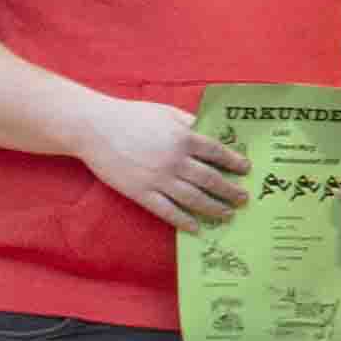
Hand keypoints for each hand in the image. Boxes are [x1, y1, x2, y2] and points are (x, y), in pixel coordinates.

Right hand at [89, 95, 248, 228]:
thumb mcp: (166, 112)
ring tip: (228, 214)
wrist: (94, 128)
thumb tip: (211, 132)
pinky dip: (183, 220)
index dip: (234, 162)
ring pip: (193, 198)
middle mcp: (175, 160)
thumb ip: (190, 123)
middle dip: (230, 191)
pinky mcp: (140, 192)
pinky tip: (196, 227)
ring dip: (214, 208)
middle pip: (211, 179)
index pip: (217, 153)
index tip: (246, 170)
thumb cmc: (131, 116)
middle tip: (244, 198)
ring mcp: (158, 178)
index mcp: (184, 138)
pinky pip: (166, 210)